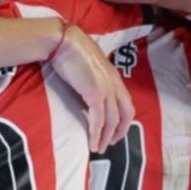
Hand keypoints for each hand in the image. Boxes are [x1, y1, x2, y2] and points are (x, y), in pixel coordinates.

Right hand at [47, 24, 133, 152]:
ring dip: (107, 137)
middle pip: (126, 114)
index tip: (114, 130)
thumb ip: (93, 76)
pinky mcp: (95, 94)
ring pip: (113, 120)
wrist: (63, 41)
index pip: (126, 102)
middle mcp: (114, 84)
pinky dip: (96, 134)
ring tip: (98, 148)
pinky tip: (92, 143)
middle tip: (110, 143)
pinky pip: (98, 120)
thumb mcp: (88, 65)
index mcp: (114, 77)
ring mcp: (106, 89)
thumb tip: (88, 86)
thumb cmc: (72, 49)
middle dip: (120, 131)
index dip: (123, 119)